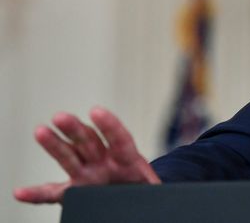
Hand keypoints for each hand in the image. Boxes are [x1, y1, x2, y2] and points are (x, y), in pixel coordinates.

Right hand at [13, 106, 159, 203]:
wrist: (145, 200)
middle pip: (90, 142)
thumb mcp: (157, 188)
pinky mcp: (79, 189)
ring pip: (71, 156)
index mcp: (129, 161)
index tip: (96, 111)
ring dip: (55, 144)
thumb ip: (156, 188)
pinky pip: (55, 192)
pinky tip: (20, 193)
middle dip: (75, 129)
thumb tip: (168, 193)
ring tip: (41, 131)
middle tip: (61, 116)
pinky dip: (37, 193)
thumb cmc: (150, 191)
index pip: (120, 140)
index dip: (110, 126)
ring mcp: (90, 174)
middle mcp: (106, 163)